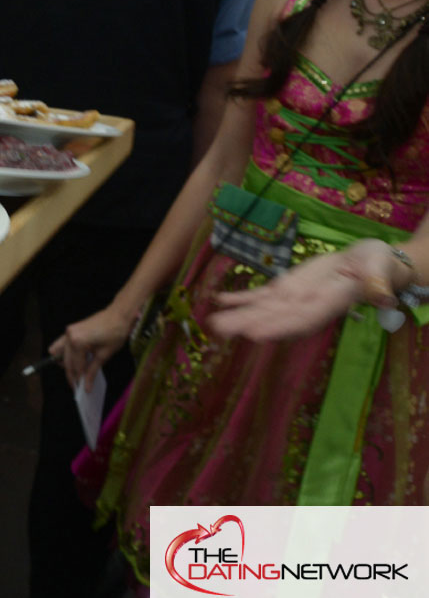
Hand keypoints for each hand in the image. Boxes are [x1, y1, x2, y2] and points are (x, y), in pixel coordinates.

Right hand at [48, 304, 136, 392]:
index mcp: (78, 342)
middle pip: (67, 362)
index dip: (79, 380)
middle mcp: (69, 336)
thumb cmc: (115, 333)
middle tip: (78, 386)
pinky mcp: (70, 330)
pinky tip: (69, 361)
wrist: (118, 315)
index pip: (76, 367)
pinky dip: (65, 354)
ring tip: (75, 375)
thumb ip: (92, 371)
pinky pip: (62, 344)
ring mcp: (68, 332)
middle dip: (72, 375)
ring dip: (67, 365)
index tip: (82, 390)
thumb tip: (87, 386)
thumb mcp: (104, 355)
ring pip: (62, 354)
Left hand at [208, 238, 398, 340]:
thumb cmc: (378, 267)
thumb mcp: (382, 271)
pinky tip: (219, 300)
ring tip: (212, 321)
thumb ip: (379, 284)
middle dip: (247, 324)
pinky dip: (240, 297)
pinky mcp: (287, 287)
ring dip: (237, 314)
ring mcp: (294, 298)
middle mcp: (306, 307)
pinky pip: (261, 294)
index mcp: (329, 304)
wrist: (369, 263)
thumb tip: (384, 296)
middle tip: (218, 330)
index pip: (302, 319)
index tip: (254, 334)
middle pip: (274, 318)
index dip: (279, 327)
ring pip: (262, 309)